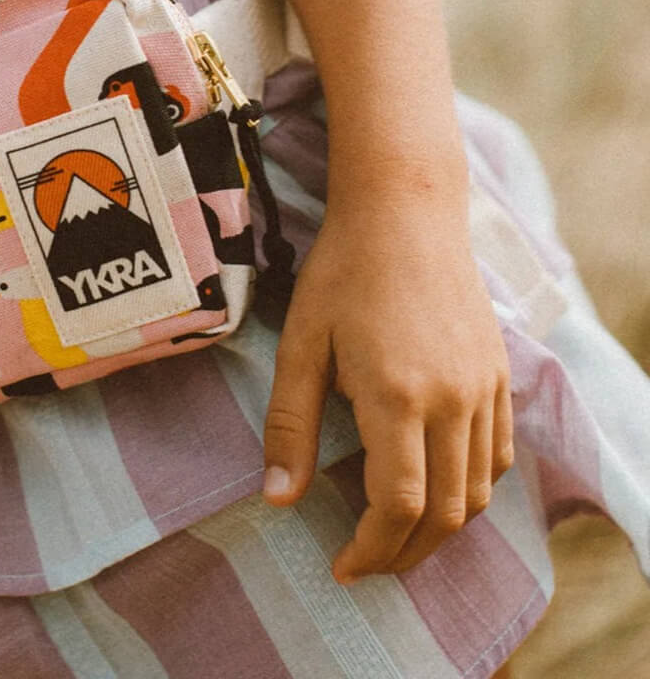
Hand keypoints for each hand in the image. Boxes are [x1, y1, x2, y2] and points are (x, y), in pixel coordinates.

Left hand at [260, 186, 513, 582]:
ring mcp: (484, 388)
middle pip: (444, 514)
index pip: (397, 504)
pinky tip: (438, 489)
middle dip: (404, 553)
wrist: (405, 212)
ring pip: (477, 492)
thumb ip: (290, 423)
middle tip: (366, 565)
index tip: (341, 566)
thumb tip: (277, 497)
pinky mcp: (499, 375)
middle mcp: (452, 400)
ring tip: (397, 538)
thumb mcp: (301, 342)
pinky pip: (498, 456)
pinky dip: (471, 490)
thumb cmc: (342, 271)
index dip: (370, 548)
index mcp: (396, 395)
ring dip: (440, 530)